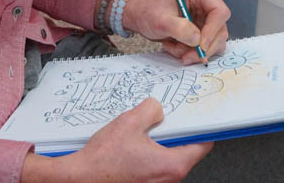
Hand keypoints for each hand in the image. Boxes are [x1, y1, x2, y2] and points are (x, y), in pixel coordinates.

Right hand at [24, 99, 211, 181]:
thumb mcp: (130, 122)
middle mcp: (169, 180)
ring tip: (142, 132)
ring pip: (168, 158)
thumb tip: (158, 109)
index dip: (201, 127)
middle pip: (185, 150)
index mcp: (172, 165)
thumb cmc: (104, 160)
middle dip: (174, 132)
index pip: (202, 145)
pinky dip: (150, 154)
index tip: (198, 115)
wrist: (81, 179)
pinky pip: (156, 167)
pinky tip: (133, 146)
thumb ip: (151, 110)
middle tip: (162, 118)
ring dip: (160, 143)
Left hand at [123, 0, 229, 64]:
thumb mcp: (160, 20)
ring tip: (174, 49)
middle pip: (220, 31)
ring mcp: (206, 21)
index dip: (213, 30)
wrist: (141, 19)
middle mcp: (206, 6)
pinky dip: (191, 54)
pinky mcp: (203, 33)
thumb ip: (179, 28)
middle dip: (203, 47)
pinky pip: (206, 49)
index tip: (200, 45)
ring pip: (215, 43)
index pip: (219, 12)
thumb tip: (198, 39)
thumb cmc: (149, 13)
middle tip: (186, 57)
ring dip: (195, 52)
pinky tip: (175, 48)